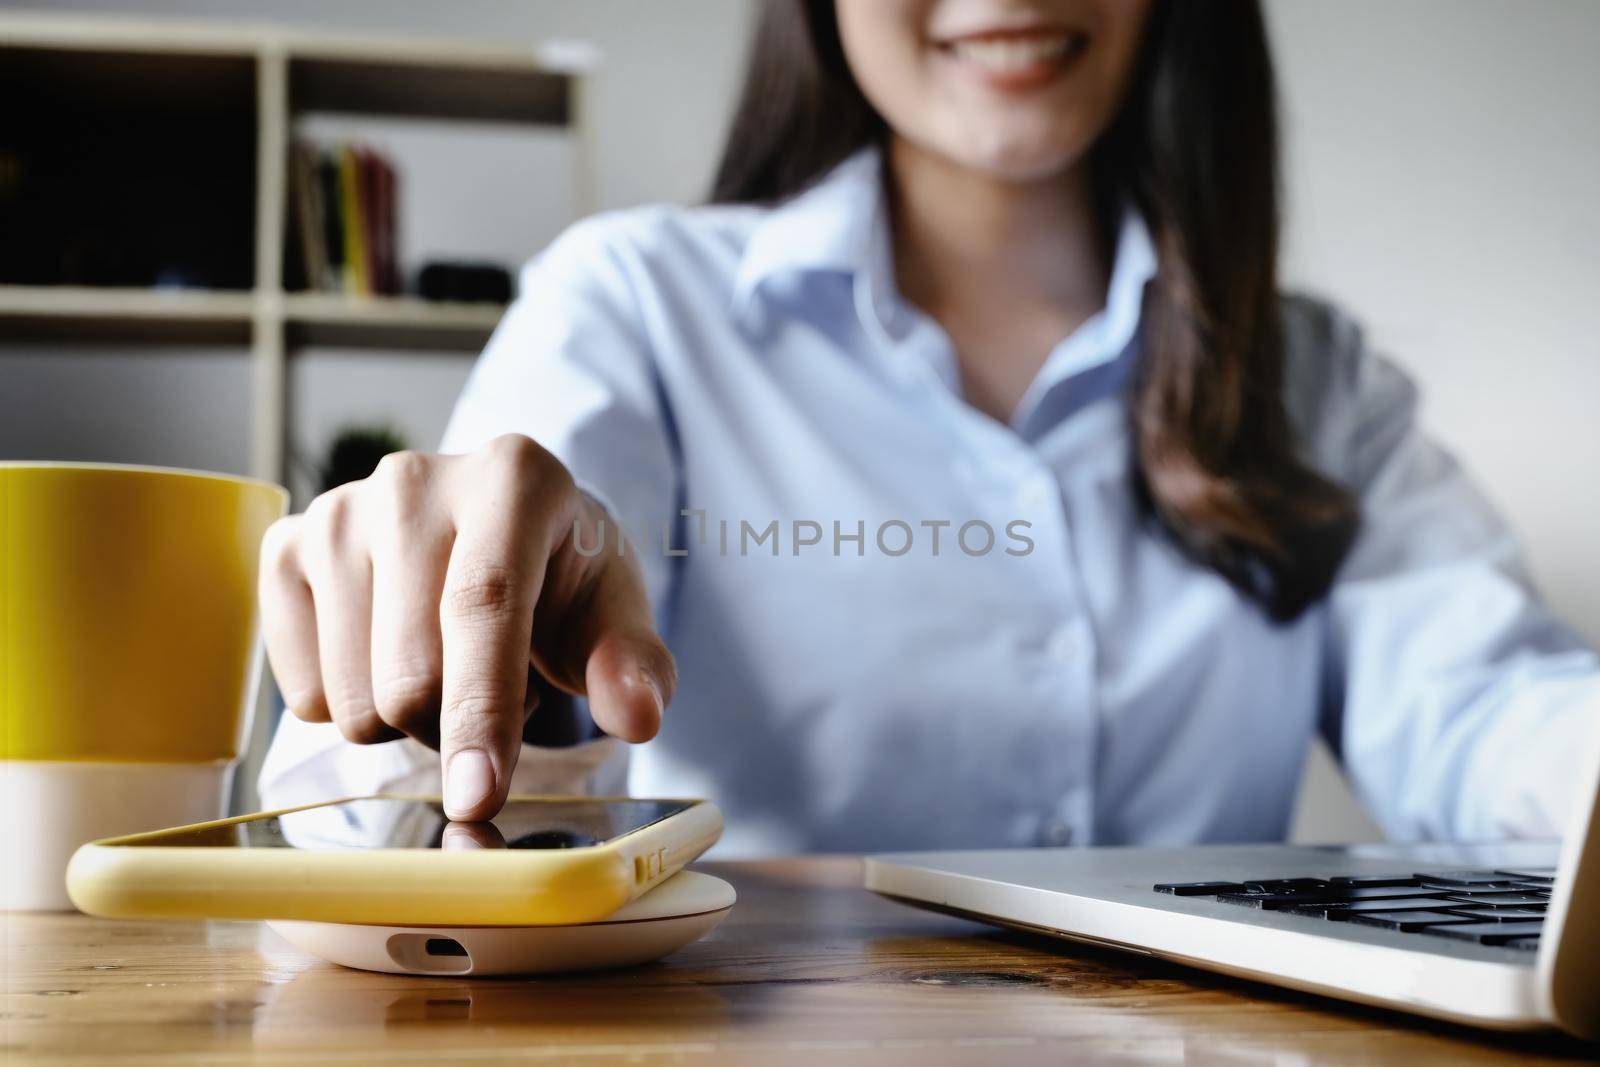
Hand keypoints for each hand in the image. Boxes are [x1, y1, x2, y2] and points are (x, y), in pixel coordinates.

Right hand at [259, 434, 673, 819]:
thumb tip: (636, 714)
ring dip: (407, 717)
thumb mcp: (613, 615)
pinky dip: (355, 703)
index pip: (483, 605)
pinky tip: (389, 652)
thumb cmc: (560, 579)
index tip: (478, 797)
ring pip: (352, 697)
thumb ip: (633, 666)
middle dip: (457, 725)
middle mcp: (413, 480)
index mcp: (512, 477)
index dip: (480, 710)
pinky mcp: (284, 548)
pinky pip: (304, 694)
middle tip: (500, 691)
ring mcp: (338, 511)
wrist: (498, 532)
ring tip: (446, 660)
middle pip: (409, 672)